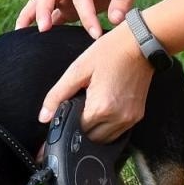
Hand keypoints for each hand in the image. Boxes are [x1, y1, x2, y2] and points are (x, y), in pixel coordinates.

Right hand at [15, 0, 145, 39]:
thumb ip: (123, 0)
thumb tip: (115, 20)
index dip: (87, 16)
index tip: (95, 34)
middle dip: (44, 10)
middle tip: (44, 29)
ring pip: (40, 0)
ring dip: (30, 14)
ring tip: (20, 32)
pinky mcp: (65, 3)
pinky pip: (48, 12)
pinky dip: (37, 22)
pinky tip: (29, 38)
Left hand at [38, 26, 153, 142]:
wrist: (140, 44)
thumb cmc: (109, 52)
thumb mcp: (78, 69)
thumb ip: (58, 95)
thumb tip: (43, 117)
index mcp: (101, 108)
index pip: (76, 131)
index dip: (66, 125)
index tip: (63, 118)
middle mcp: (117, 118)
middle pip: (90, 139)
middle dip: (79, 129)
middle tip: (77, 109)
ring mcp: (129, 120)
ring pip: (104, 140)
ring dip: (93, 131)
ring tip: (89, 109)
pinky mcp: (137, 117)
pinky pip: (117, 133)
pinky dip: (106, 127)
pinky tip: (102, 111)